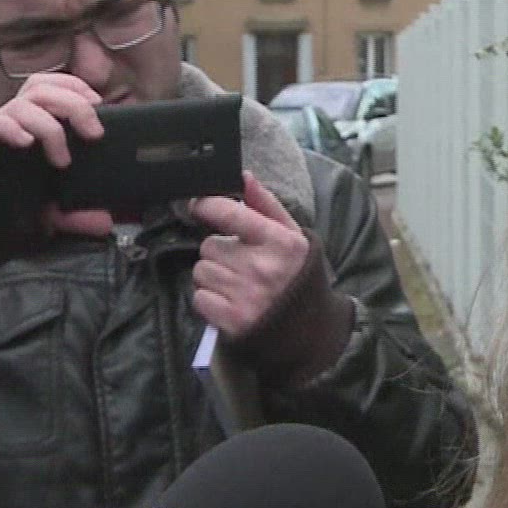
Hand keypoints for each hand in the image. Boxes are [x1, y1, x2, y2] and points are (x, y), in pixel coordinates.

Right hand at [0, 72, 114, 238]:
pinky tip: (25, 143)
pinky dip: (7, 128)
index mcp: (32, 119)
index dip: (72, 85)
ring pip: (19, 105)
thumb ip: (79, 214)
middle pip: (40, 89)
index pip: (48, 83)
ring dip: (48, 127)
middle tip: (94, 134)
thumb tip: (104, 222)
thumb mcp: (55, 207)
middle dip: (73, 105)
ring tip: (61, 159)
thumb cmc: (20, 200)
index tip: (97, 101)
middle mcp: (13, 119)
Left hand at [187, 172, 312, 337]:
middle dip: (219, 252)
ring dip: (212, 276)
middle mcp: (262, 267)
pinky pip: (200, 297)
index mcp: (280, 242)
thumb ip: (267, 205)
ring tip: (235, 283)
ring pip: (201, 271)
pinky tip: (230, 301)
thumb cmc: (297, 276)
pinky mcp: (232, 320)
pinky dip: (209, 300)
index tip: (199, 205)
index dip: (208, 205)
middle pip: (210, 245)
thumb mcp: (293, 237)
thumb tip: (244, 177)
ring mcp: (246, 294)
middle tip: (239, 263)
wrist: (309, 330)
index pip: (230, 213)